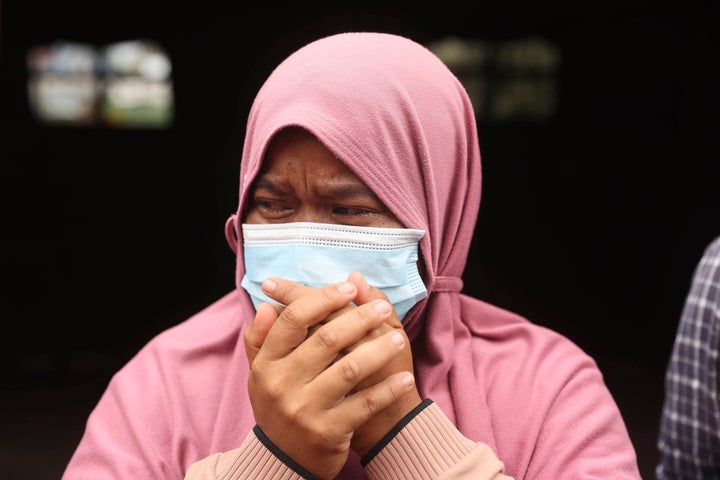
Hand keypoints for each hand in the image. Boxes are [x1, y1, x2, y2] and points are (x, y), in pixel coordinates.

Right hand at [243, 277, 415, 478]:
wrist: (284, 463)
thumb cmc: (279, 406)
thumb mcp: (262, 374)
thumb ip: (261, 338)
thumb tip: (268, 305)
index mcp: (266, 363)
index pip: (294, 319)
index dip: (323, 297)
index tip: (349, 286)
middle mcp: (282, 384)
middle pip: (326, 338)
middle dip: (360, 317)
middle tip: (382, 309)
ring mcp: (305, 409)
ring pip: (350, 368)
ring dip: (379, 350)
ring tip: (398, 340)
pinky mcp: (328, 431)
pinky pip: (365, 403)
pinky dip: (388, 389)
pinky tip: (404, 378)